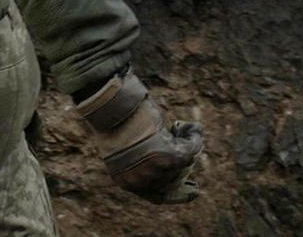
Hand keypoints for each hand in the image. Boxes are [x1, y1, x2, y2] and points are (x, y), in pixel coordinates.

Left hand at [76, 73, 203, 203]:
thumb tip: (169, 161)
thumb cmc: (112, 118)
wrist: (108, 106)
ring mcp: (155, 170)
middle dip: (182, 162)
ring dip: (187, 145)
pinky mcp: (169, 155)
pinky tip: (192, 128)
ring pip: (185, 163)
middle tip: (185, 142)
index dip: (179, 194)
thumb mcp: (125, 145)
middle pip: (174, 179)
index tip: (194, 189)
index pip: (159, 197)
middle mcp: (142, 181)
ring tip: (179, 127)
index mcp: (127, 181)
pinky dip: (194, 138)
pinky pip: (191, 150)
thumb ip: (142, 159)